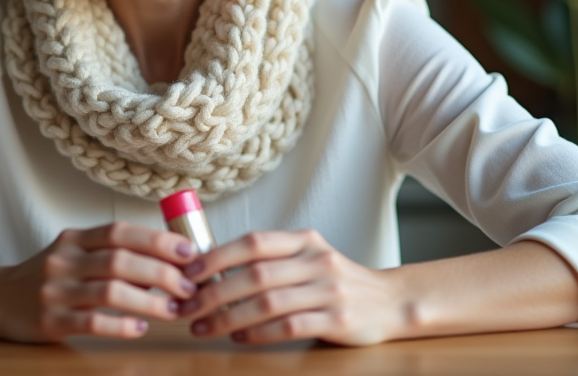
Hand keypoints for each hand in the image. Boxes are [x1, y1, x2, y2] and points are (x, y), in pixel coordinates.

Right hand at [0, 221, 199, 341]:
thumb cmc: (47, 276)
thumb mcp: (73, 254)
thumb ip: (110, 253)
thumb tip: (167, 262)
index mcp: (74, 239)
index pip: (120, 231)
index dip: (157, 240)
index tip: (189, 252)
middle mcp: (64, 260)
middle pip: (120, 260)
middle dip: (161, 273)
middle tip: (189, 286)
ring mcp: (56, 291)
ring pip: (110, 291)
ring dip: (149, 301)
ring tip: (173, 309)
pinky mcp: (50, 321)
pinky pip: (92, 322)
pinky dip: (121, 325)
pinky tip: (140, 329)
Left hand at [178, 229, 404, 346]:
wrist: (390, 301)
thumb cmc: (335, 281)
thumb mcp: (307, 258)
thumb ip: (270, 260)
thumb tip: (211, 270)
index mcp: (304, 240)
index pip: (253, 242)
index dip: (216, 256)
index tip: (188, 272)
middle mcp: (316, 260)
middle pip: (255, 275)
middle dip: (213, 293)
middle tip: (186, 308)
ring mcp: (329, 290)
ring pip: (268, 302)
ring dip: (229, 317)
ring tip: (204, 327)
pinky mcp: (339, 319)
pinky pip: (290, 326)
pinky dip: (259, 332)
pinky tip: (239, 337)